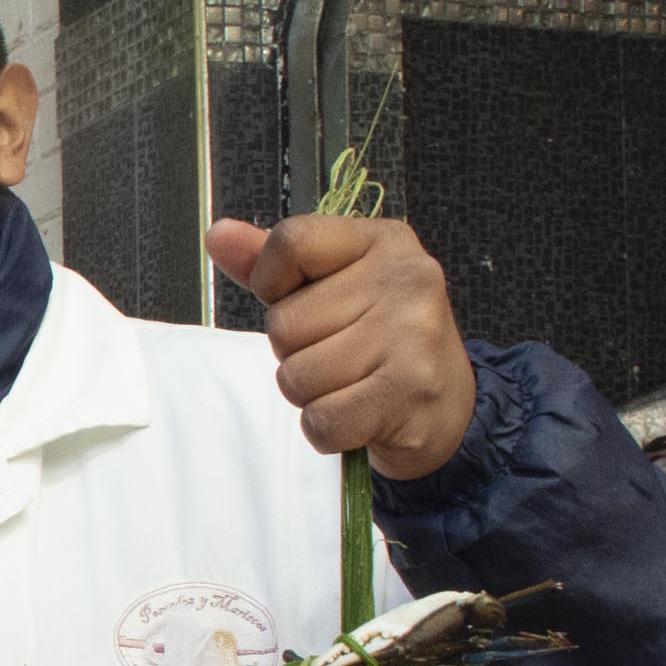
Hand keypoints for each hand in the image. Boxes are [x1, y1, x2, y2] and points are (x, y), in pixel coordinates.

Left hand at [205, 215, 475, 482]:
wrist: (446, 407)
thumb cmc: (380, 342)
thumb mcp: (333, 286)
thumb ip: (274, 263)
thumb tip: (219, 235)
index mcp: (384, 241)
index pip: (290, 241)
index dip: (271, 282)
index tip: (296, 300)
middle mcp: (406, 279)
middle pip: (283, 323)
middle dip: (295, 352)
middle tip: (341, 356)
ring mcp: (412, 335)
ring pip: (296, 377)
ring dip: (311, 395)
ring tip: (352, 384)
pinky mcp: (408, 391)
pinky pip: (320, 420)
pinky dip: (328, 430)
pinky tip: (359, 415)